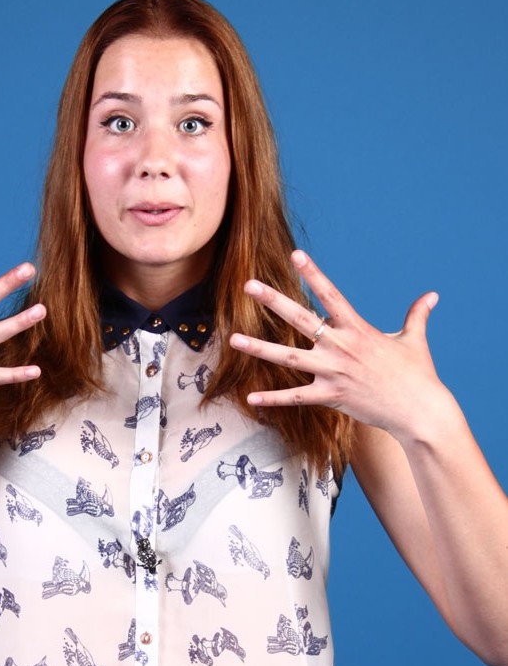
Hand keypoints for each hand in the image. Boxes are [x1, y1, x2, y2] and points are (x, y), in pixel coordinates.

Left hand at [229, 250, 446, 440]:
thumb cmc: (418, 375)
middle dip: (273, 300)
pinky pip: (296, 397)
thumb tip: (433, 296)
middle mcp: (341, 346)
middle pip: (300, 319)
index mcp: (358, 329)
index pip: (330, 294)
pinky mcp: (331, 396)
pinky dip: (273, 399)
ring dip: (258, 348)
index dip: (312, 274)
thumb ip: (417, 315)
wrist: (419, 411)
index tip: (295, 255)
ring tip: (233, 339)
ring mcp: (333, 372)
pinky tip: (250, 399)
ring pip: (287, 358)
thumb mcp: (414, 341)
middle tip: (248, 285)